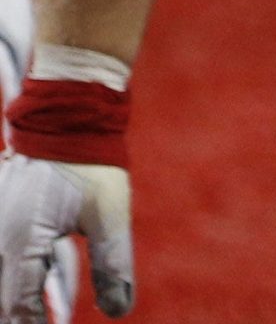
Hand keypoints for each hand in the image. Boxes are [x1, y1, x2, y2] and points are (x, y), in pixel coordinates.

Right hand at [0, 155, 131, 320]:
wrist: (66, 116)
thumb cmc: (92, 164)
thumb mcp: (109, 214)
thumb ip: (113, 265)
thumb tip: (119, 311)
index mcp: (20, 245)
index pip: (17, 308)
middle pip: (0, 299)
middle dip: (18, 316)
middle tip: (40, 321)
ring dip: (12, 294)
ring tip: (32, 310)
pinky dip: (9, 273)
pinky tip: (29, 275)